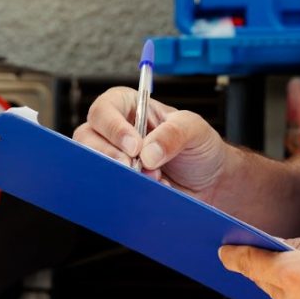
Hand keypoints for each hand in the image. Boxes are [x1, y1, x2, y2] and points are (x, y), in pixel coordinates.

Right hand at [72, 86, 230, 202]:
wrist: (212, 182)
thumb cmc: (200, 147)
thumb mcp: (194, 129)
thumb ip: (173, 134)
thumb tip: (148, 152)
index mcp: (130, 107)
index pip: (106, 108)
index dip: (114, 126)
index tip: (134, 146)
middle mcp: (116, 131)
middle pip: (87, 136)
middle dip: (109, 154)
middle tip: (133, 167)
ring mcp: (115, 158)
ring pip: (93, 163)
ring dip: (117, 173)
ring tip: (151, 179)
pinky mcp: (119, 182)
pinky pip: (107, 186)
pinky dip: (125, 191)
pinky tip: (149, 191)